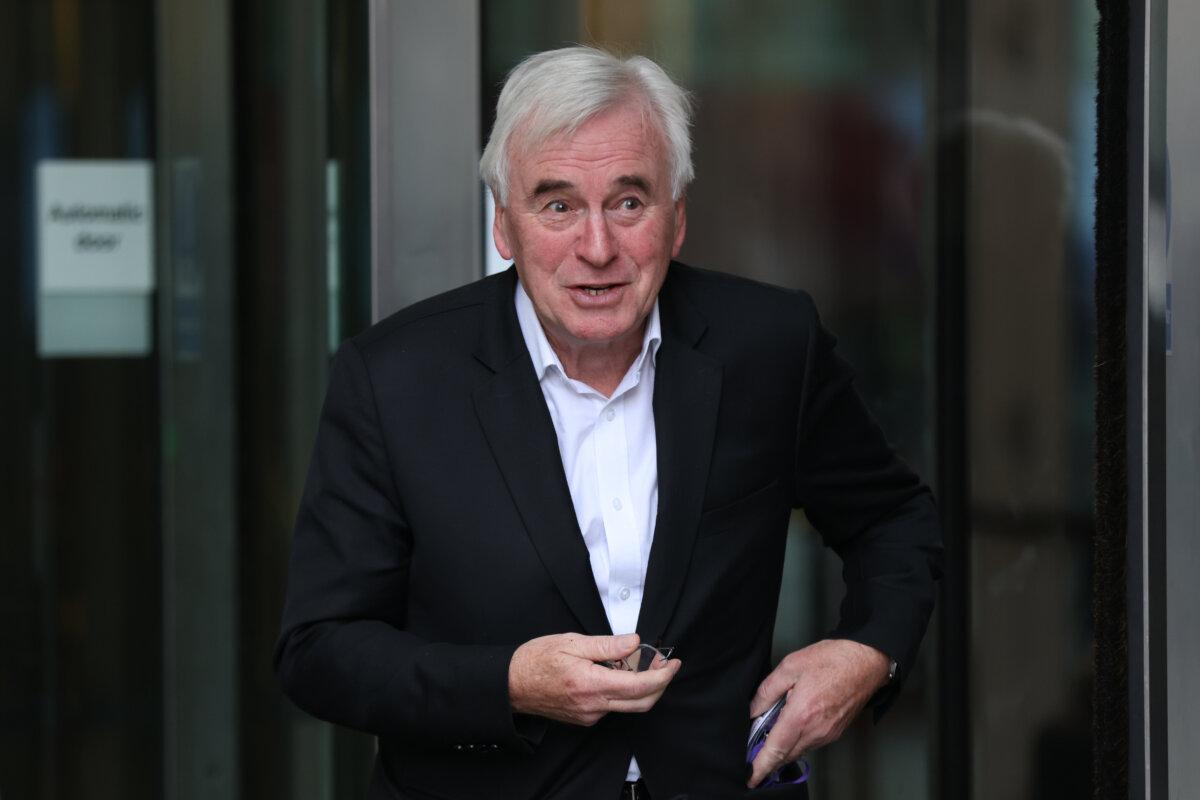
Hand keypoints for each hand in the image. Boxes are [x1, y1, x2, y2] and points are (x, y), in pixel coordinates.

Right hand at [508, 632, 680, 725]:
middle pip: (642, 703)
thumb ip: (606, 645)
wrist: (511, 685)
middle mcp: (593, 706)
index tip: (673, 663)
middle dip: (660, 684)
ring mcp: (589, 715)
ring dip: (639, 685)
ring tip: (632, 661)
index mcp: (591, 684)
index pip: (640, 687)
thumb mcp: (571, 643)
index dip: (663, 676)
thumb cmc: (536, 661)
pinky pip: (612, 706)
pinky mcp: (585, 718)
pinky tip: (612, 672)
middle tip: (664, 664)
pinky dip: (621, 690)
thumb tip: (634, 642)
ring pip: (627, 704)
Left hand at [746, 639, 890, 787]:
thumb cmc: (833, 660)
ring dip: (784, 746)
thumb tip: (753, 710)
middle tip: (755, 747)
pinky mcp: (835, 733)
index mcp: (801, 714)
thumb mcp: (791, 666)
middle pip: (786, 755)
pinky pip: (811, 743)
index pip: (775, 749)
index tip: (750, 777)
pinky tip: (794, 722)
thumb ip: (768, 690)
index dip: (760, 766)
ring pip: (798, 750)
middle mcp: (815, 730)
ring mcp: (827, 734)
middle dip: (768, 757)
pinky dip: (798, 739)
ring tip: (774, 726)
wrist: (866, 662)